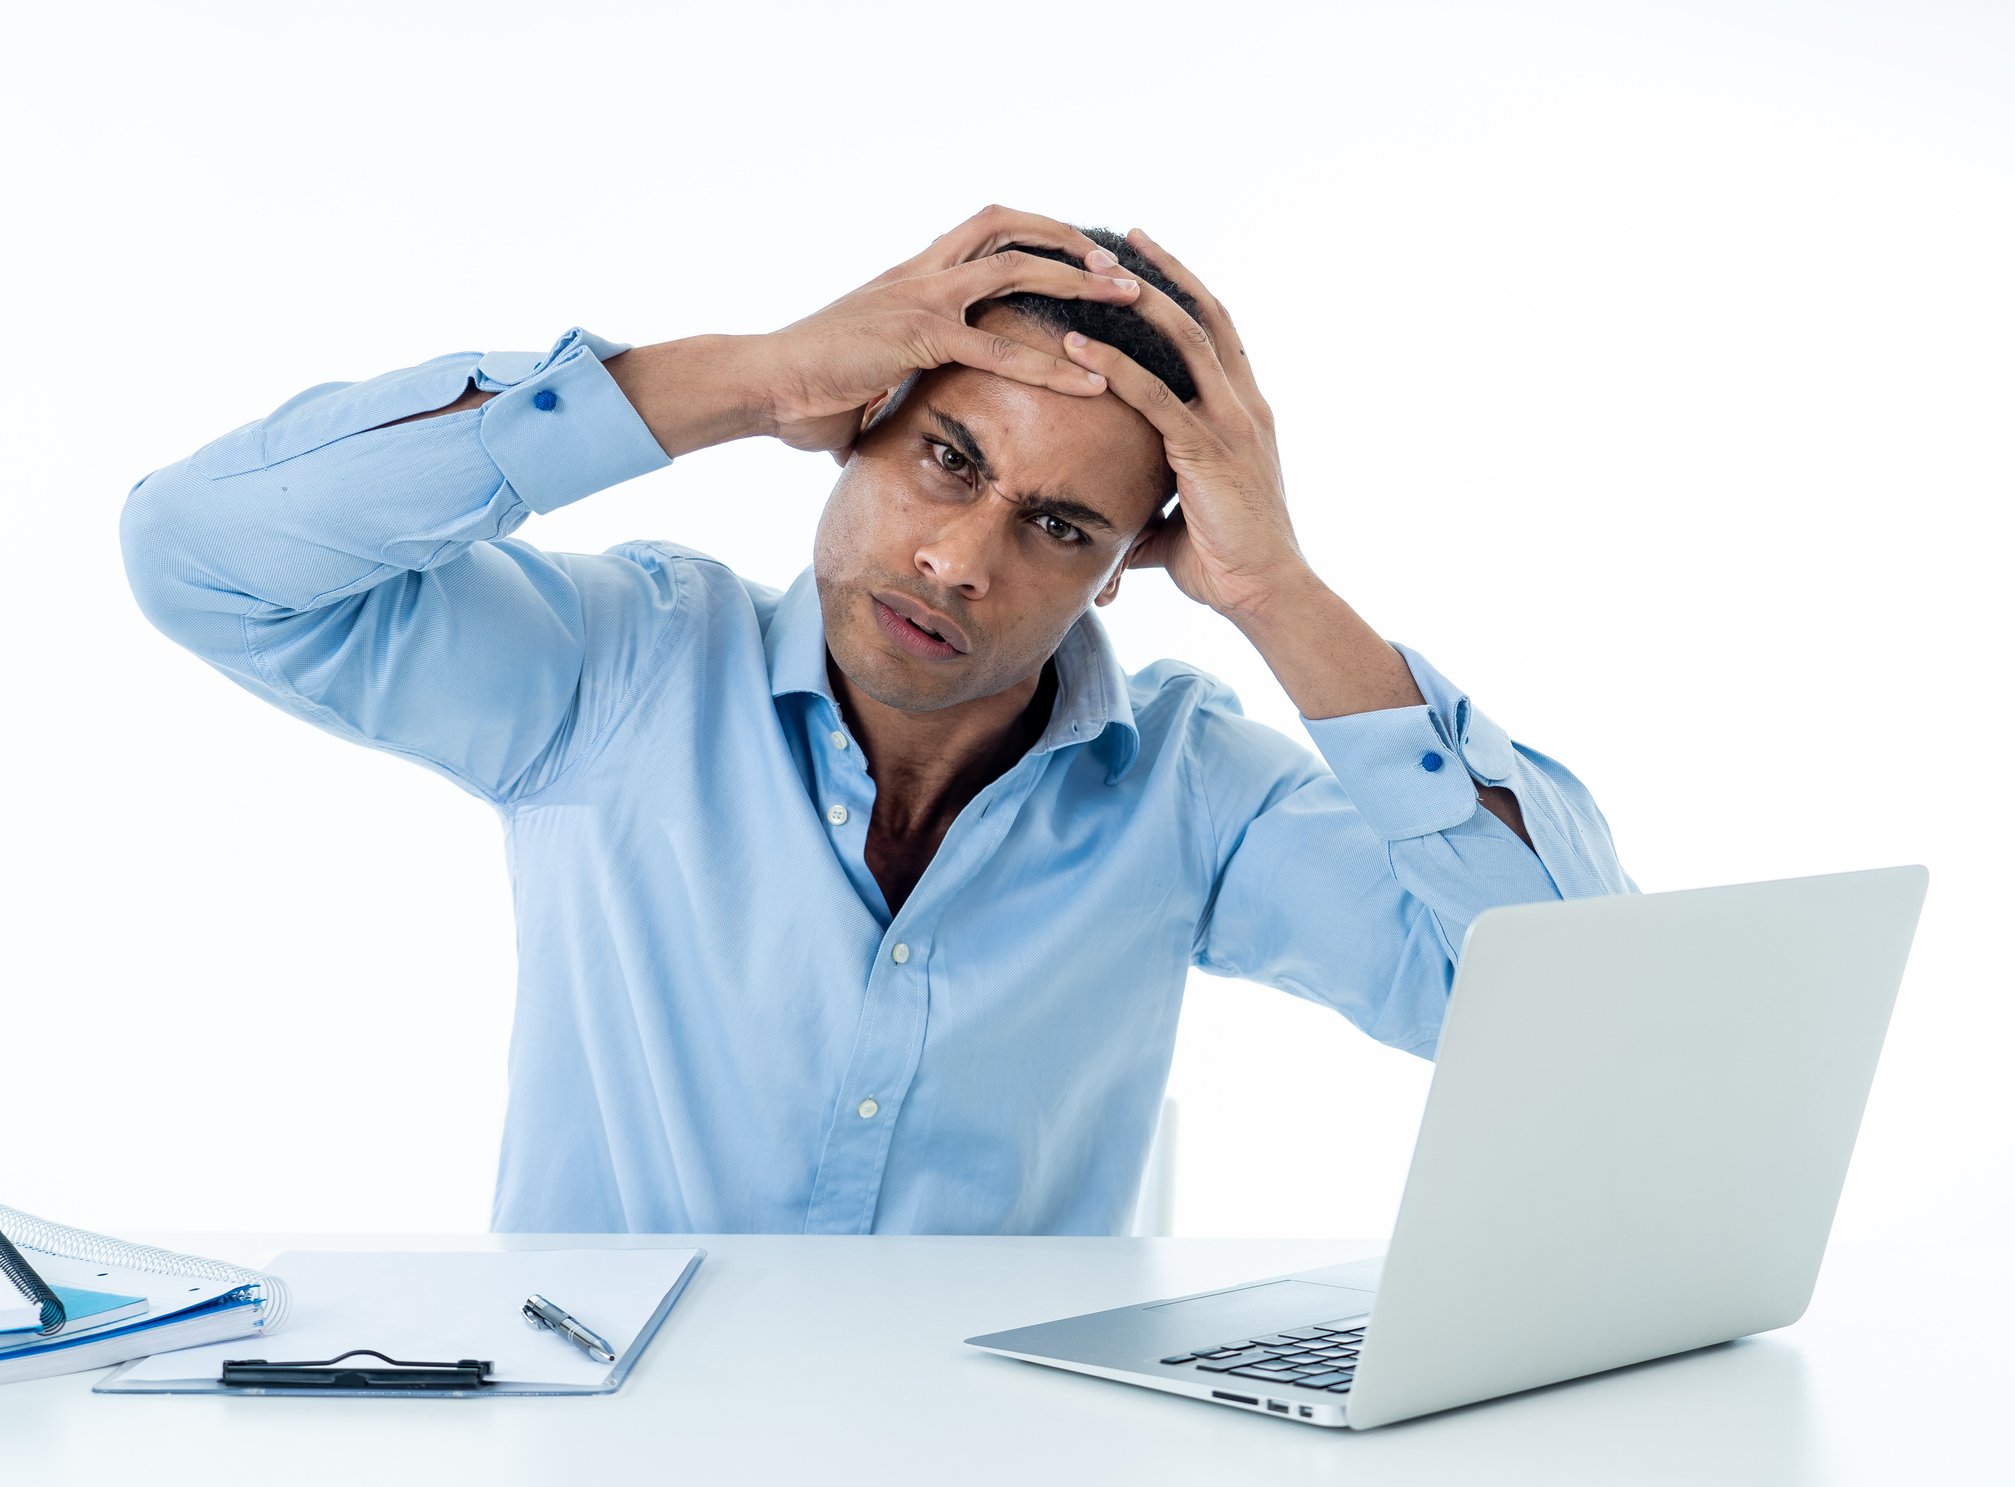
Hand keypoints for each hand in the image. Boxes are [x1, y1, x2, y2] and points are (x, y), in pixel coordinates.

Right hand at [753, 205, 1143, 464]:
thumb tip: (887, 434)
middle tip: (1122, 269)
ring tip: (1127, 301)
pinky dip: (1050, 363)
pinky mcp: (917, 335)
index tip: (1083, 254)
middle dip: (1072, 241)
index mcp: (913, 274)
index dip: (1039, 233)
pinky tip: (1091, 380)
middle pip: (1010, 227)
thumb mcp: (864, 379)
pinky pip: (998, 345)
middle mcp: (921, 272)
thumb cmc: (803, 390)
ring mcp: (920, 297)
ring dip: (1077, 282)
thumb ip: (892, 390)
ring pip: (1016, 269)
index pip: (987, 229)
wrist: (759, 384)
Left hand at [1058, 227, 1307, 620]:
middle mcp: (1245, 404)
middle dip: (1161, 272)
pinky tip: (1075, 346)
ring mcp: (1231, 423)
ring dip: (1138, 299)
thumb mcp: (1181, 518)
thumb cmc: (1228, 562)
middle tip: (1118, 237)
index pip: (1215, 331)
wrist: (1266, 593)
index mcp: (1246, 410)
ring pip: (1184, 339)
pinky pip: (1154, 396)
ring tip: (1094, 269)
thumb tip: (1112, 518)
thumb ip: (1149, 502)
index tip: (1146, 257)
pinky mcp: (1207, 450)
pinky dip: (1113, 367)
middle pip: (1203, 314)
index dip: (1183, 289)